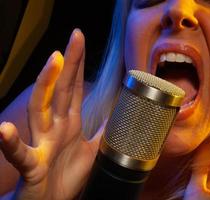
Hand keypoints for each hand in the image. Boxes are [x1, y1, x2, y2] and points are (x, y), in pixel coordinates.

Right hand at [0, 29, 102, 199]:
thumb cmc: (67, 176)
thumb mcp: (93, 151)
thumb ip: (104, 133)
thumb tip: (121, 117)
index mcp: (69, 123)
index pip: (73, 88)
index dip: (78, 64)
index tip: (80, 40)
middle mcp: (54, 128)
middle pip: (60, 90)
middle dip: (67, 64)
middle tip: (74, 38)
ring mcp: (41, 143)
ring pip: (39, 111)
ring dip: (44, 87)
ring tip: (52, 63)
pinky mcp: (32, 165)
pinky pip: (20, 153)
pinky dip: (10, 142)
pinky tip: (4, 129)